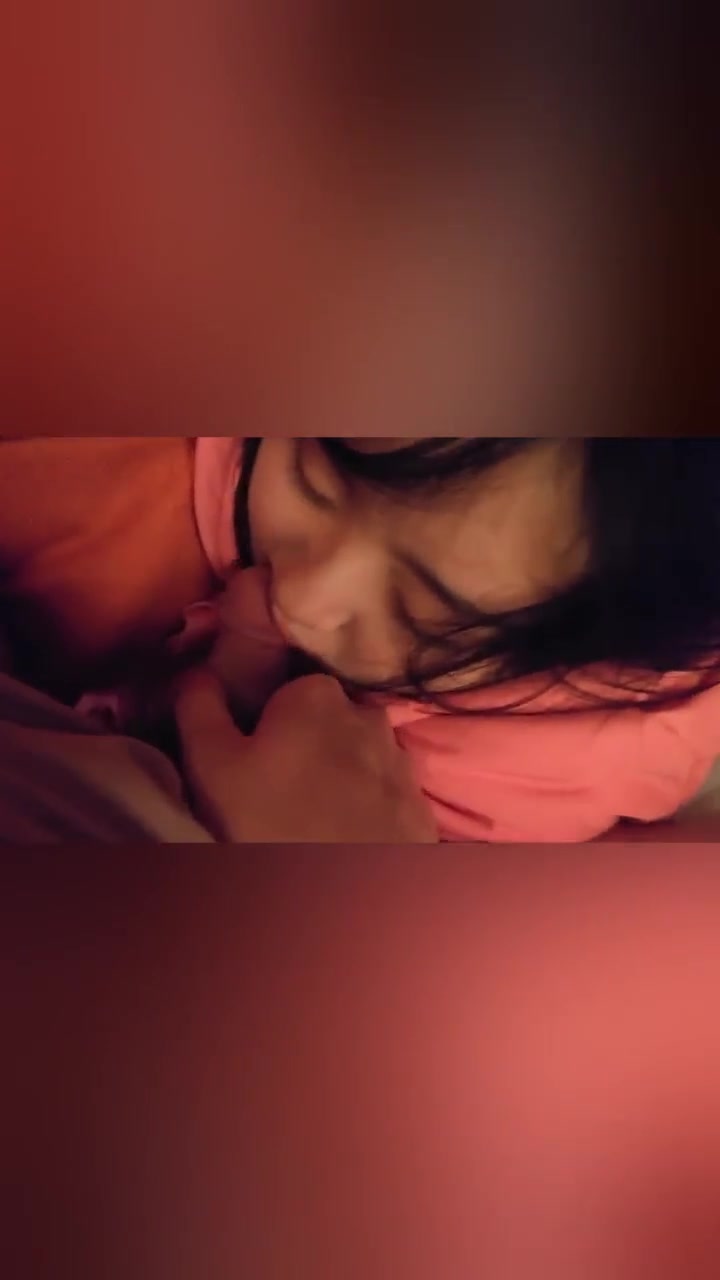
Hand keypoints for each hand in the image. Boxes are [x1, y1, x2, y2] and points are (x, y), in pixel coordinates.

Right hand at [175, 670, 437, 842]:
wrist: (350, 901)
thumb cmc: (271, 821)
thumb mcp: (212, 764)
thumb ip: (200, 707)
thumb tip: (198, 671)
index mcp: (316, 693)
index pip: (281, 694)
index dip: (261, 727)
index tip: (249, 763)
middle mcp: (367, 715)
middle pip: (321, 725)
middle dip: (301, 751)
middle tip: (273, 798)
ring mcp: (400, 760)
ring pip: (354, 760)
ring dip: (335, 781)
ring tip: (307, 824)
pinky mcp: (417, 804)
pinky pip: (380, 796)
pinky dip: (363, 810)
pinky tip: (341, 837)